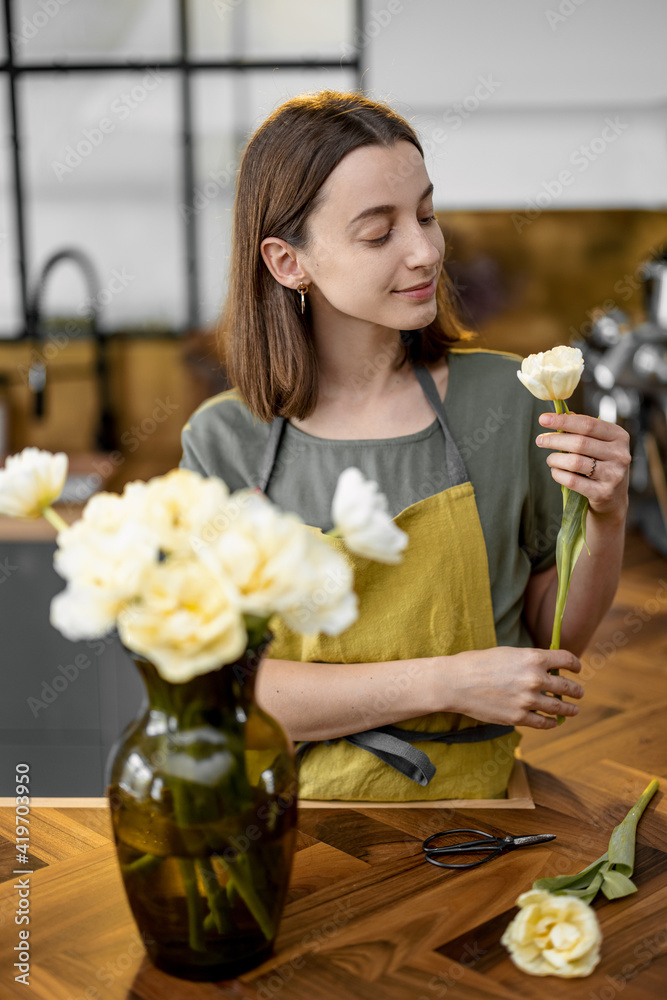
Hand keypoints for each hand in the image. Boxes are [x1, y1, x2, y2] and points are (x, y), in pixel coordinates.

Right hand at [445, 646, 583, 729]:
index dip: (575, 664)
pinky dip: (551, 723)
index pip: (566, 660)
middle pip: (567, 686)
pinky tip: (553, 722)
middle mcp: (535, 678)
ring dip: (569, 709)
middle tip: (579, 693)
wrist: (456, 682)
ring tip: (573, 710)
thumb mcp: (508, 653)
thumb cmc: (478, 663)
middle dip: (576, 691)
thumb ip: (529, 661)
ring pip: (559, 707)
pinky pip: (543, 723)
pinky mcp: (518, 717)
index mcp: (533, 658)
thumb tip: (546, 669)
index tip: (578, 669)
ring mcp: (528, 700)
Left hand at [537, 410, 630, 522]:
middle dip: (555, 440)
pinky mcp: (603, 493)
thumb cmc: (601, 465)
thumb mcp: (598, 444)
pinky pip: (573, 481)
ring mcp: (613, 475)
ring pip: (575, 462)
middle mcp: (620, 454)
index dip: (563, 420)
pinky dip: (558, 474)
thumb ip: (582, 429)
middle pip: (580, 442)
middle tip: (540, 440)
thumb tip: (561, 413)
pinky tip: (555, 471)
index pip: (588, 424)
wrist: (613, 499)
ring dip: (555, 459)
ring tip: (550, 459)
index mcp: (619, 436)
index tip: (543, 419)